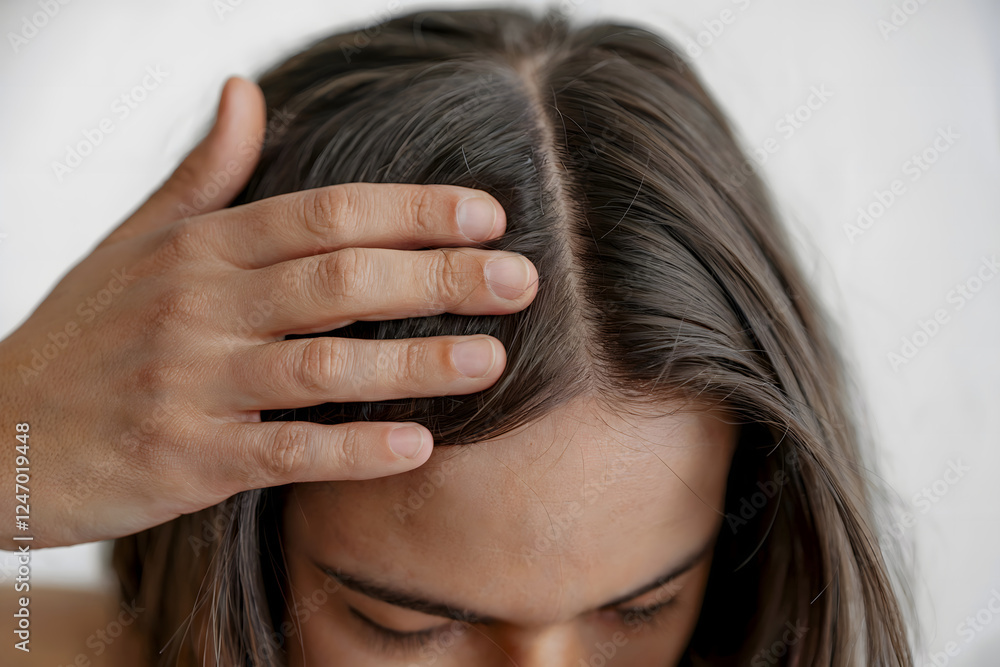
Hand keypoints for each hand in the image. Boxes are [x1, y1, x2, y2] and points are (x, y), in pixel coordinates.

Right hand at [0, 77, 537, 548]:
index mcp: (202, 247)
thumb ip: (205, 173)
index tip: (488, 214)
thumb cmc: (85, 333)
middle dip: (438, 276)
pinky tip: (418, 445)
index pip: (324, 213)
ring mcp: (193, 382)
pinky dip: (353, 449)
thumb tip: (246, 92)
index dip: (412, 210)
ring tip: (491, 360)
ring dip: (414, 361)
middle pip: (339, 278)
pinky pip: (284, 450)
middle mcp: (201, 306)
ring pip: (322, 362)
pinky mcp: (186, 457)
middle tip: (522, 281)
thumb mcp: (136, 240)